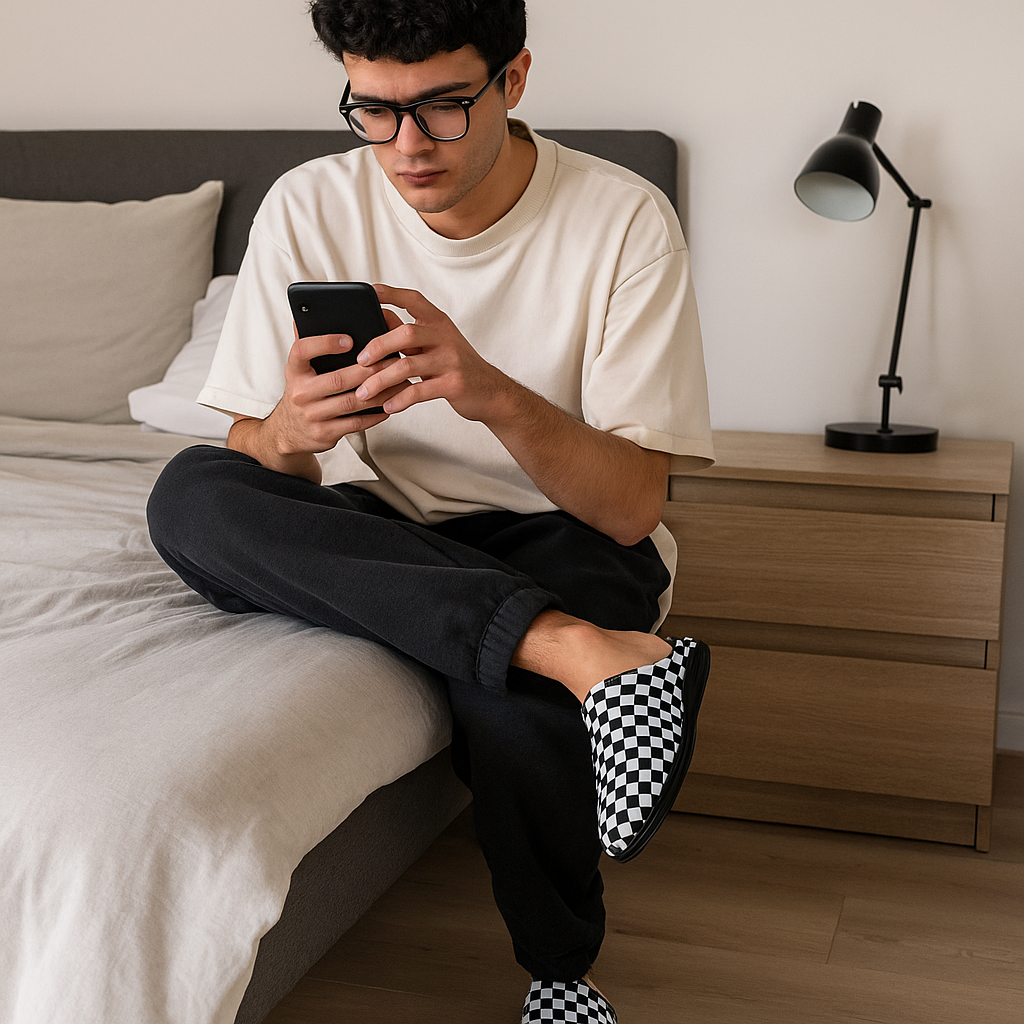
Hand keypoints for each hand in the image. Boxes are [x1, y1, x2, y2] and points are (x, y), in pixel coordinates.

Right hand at [265, 326, 410, 454]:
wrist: (288, 432)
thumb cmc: (303, 392)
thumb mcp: (299, 368)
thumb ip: (307, 344)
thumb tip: (307, 312)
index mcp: (293, 370)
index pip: (303, 350)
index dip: (325, 343)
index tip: (349, 339)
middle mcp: (300, 393)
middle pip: (338, 379)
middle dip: (369, 370)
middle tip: (393, 359)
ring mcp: (312, 416)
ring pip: (353, 402)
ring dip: (380, 391)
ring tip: (399, 381)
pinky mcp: (326, 434)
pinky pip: (357, 423)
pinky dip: (376, 413)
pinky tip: (390, 402)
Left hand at [353, 285, 509, 422]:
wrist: (491, 392)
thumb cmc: (458, 367)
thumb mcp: (435, 345)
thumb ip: (410, 334)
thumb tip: (381, 317)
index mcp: (439, 324)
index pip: (414, 300)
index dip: (392, 294)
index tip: (371, 291)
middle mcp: (445, 338)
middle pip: (406, 333)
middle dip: (379, 346)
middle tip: (360, 361)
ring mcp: (451, 361)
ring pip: (408, 365)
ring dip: (381, 380)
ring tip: (364, 392)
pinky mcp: (453, 384)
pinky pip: (419, 391)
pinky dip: (399, 399)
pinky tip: (387, 406)